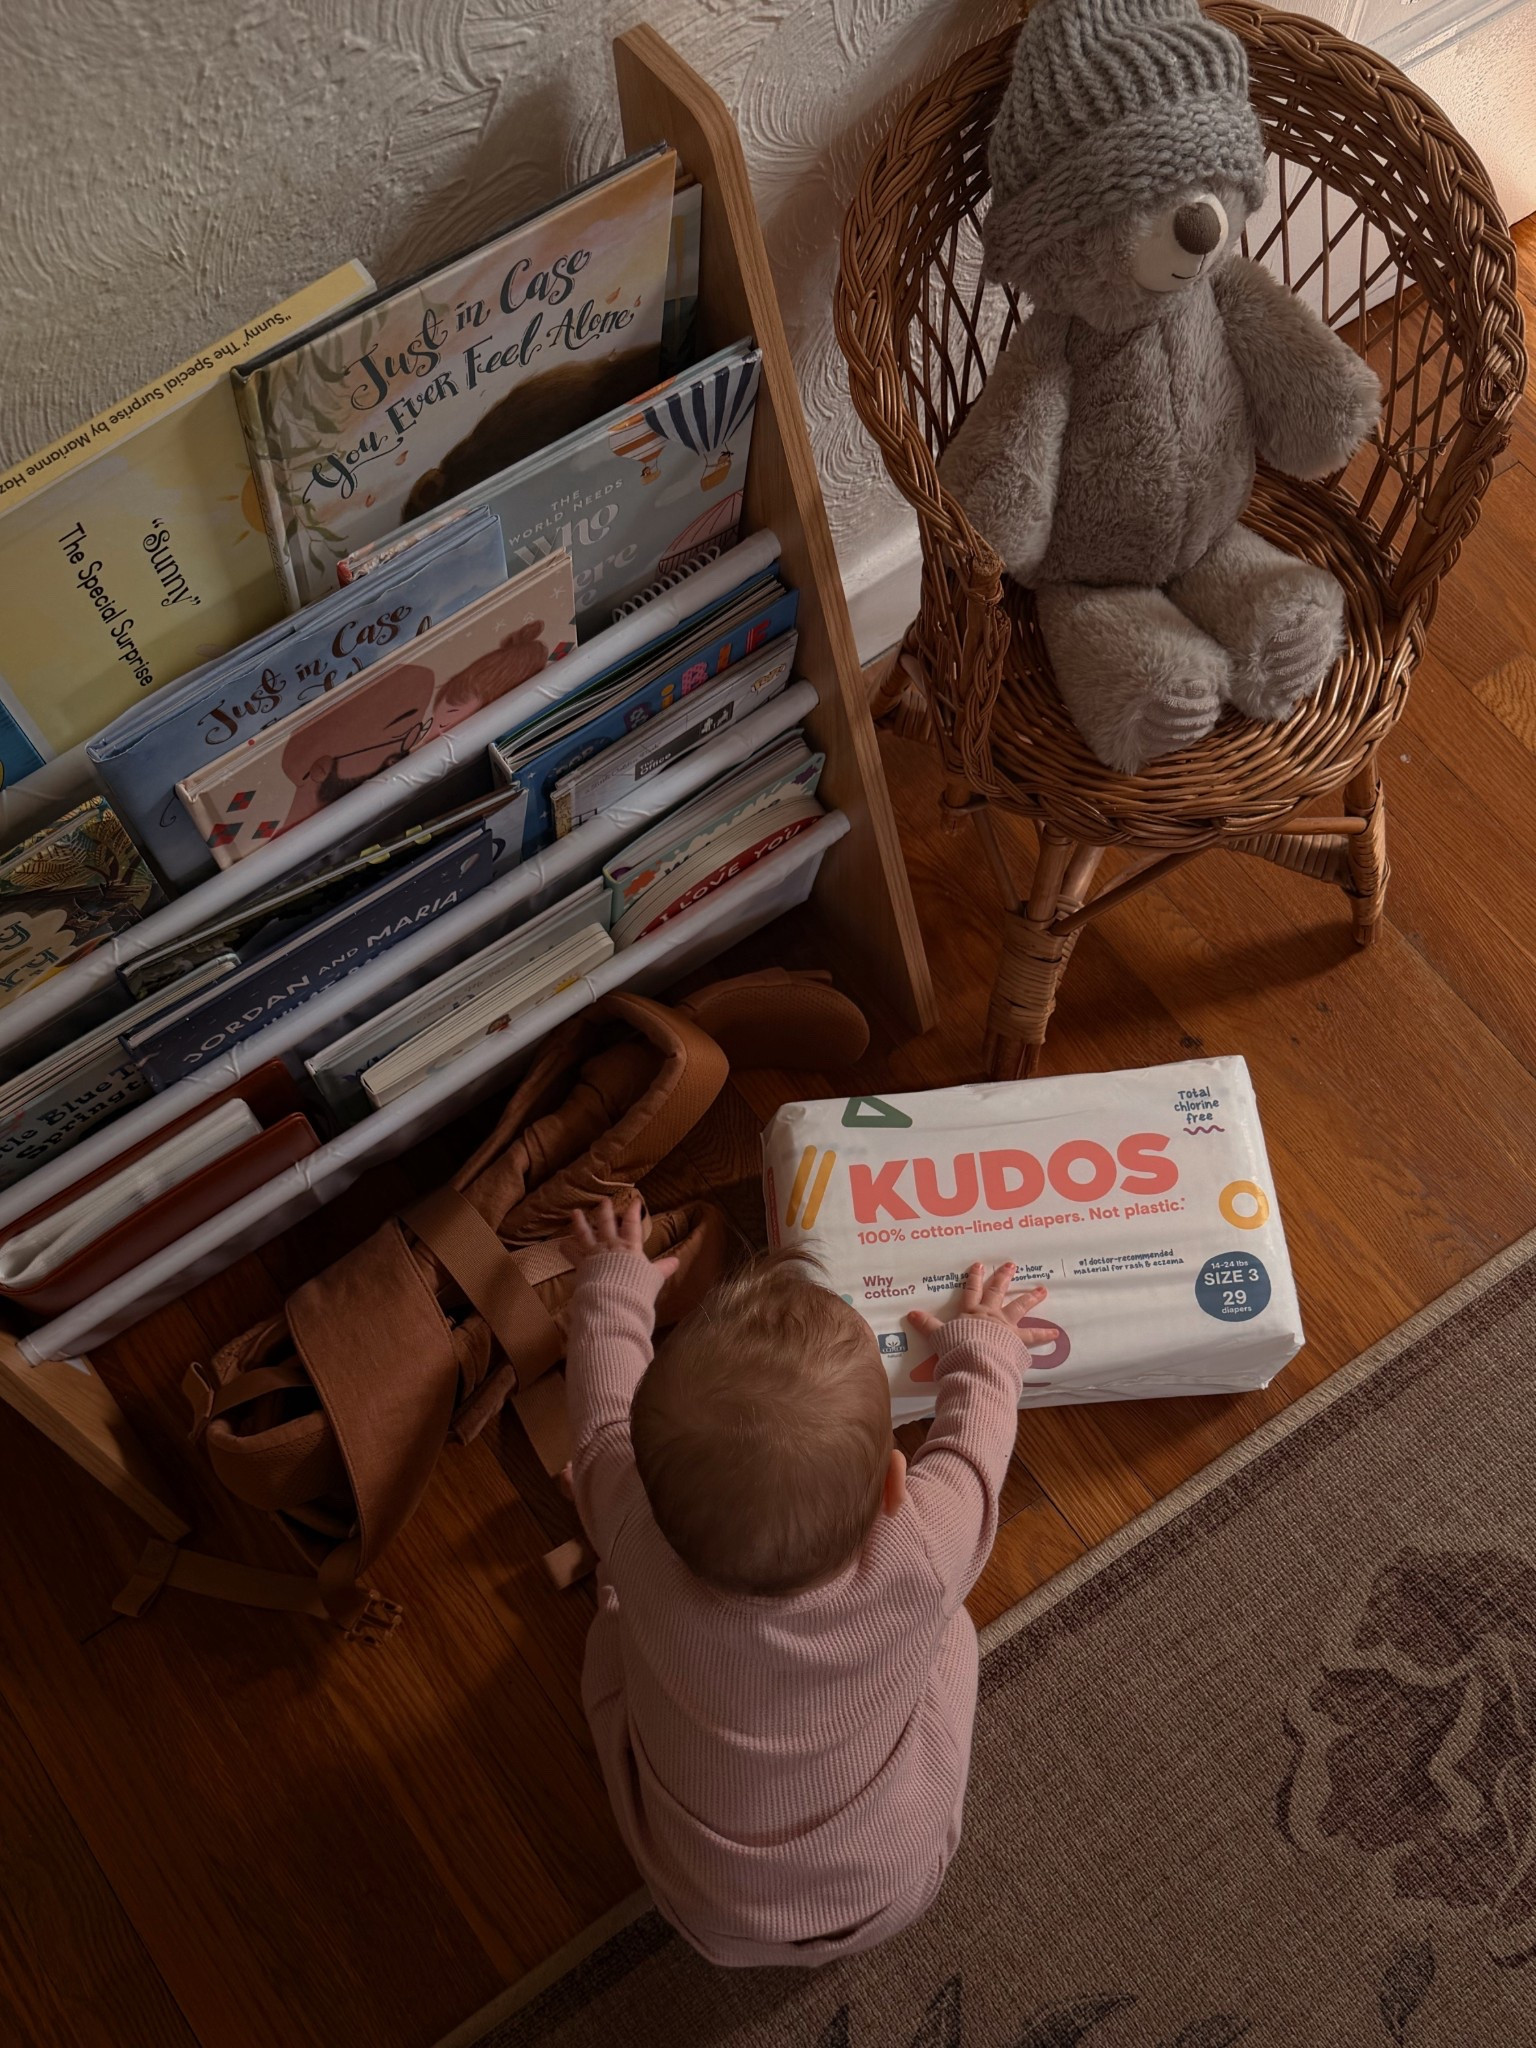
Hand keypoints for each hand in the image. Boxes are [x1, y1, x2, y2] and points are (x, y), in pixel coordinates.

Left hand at [566, 1197, 678, 1282]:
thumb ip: (662, 1268)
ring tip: (575, 1213)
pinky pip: (572, 1255)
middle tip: (603, 1201)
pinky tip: (561, 1244)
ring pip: (585, 1234)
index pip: (633, 1224)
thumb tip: (676, 1261)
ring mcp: (594, 1254)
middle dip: (605, 1212)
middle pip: (607, 1224)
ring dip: (580, 1223)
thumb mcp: (653, 1278)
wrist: (614, 1299)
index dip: (634, 1212)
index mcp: (629, 1247)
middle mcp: (611, 1246)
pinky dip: (567, 1249)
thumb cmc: (636, 1288)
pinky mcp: (582, 1265)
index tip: (635, 1201)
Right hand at [906, 1261, 1053, 1346]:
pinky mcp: (1017, 1340)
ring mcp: (1005, 1326)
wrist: (976, 1362)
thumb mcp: (938, 1337)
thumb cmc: (957, 1349)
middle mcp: (989, 1315)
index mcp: (970, 1314)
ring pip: (1019, 1308)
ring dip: (1031, 1298)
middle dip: (1004, 1277)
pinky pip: (1033, 1337)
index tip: (979, 1264)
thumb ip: (927, 1326)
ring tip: (1043, 1289)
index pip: (971, 1291)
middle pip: (997, 1292)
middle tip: (1012, 1265)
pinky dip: (1044, 1335)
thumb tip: (910, 1313)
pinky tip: (1056, 1333)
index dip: (974, 1277)